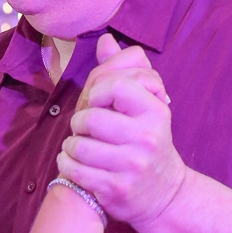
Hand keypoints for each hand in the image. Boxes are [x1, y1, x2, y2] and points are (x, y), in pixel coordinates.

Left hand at [58, 34, 185, 226]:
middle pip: (91, 118)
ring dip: (70, 144)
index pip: (116, 86)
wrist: (164, 192)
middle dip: (79, 121)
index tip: (97, 101)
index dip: (98, 91)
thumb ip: (124, 70)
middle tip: (83, 128)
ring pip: (79, 146)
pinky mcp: (117, 189)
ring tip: (77, 145)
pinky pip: (74, 170)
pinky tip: (73, 162)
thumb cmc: (147, 139)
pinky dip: (67, 164)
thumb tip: (106, 40)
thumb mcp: (144, 104)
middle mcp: (146, 138)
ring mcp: (132, 166)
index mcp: (155, 111)